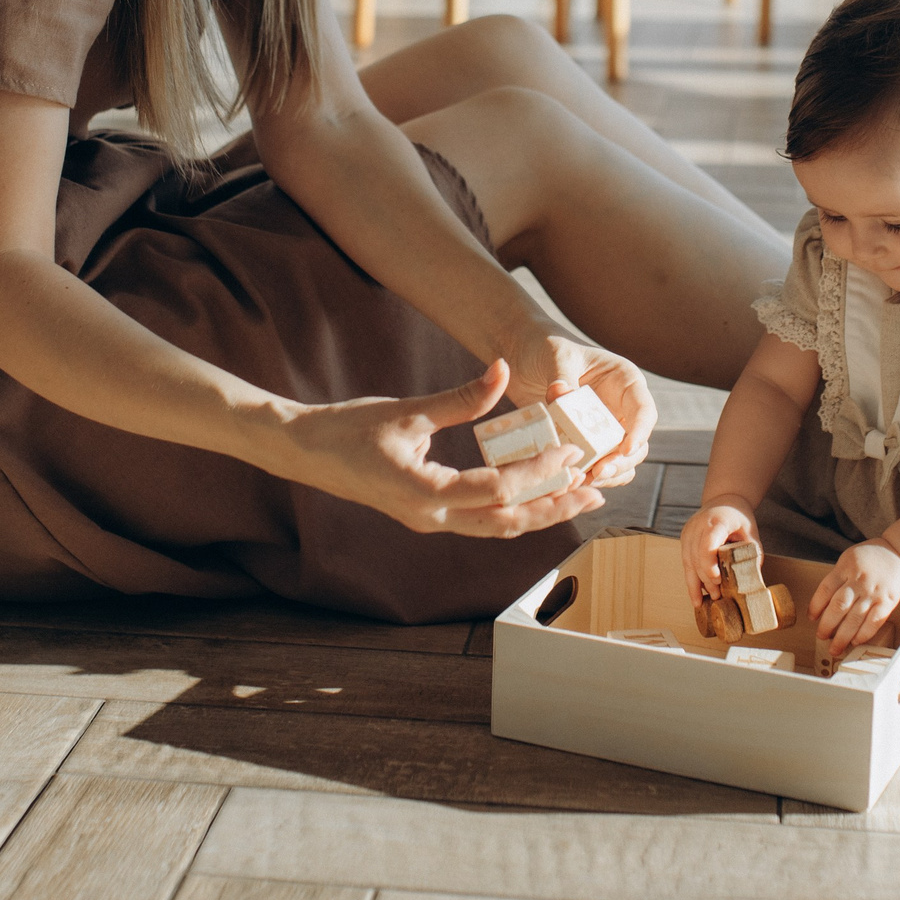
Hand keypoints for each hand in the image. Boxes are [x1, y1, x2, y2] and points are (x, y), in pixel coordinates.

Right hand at [281, 360, 605, 537]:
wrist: (304, 453)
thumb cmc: (347, 430)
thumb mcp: (407, 410)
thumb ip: (461, 398)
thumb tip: (503, 371)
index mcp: (422, 494)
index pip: (496, 491)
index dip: (538, 474)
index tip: (569, 453)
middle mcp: (430, 518)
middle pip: (506, 523)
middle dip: (554, 507)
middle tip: (595, 489)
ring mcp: (429, 521)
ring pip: (497, 528)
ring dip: (540, 513)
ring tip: (579, 497)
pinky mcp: (428, 515)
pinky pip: (481, 520)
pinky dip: (514, 509)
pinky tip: (538, 494)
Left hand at [499, 328, 653, 489]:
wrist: (523, 358)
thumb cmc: (547, 348)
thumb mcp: (557, 356)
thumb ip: (562, 375)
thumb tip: (562, 395)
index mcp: (625, 382)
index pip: (644, 411)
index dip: (640, 431)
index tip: (625, 448)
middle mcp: (620, 409)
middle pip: (636, 444)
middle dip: (621, 462)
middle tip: (599, 471)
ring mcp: (604, 430)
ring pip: (620, 463)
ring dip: (606, 476)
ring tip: (582, 480)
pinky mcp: (585, 445)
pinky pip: (596, 468)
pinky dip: (587, 478)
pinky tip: (570, 482)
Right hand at [678, 499, 758, 607]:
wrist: (724, 499)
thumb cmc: (739, 517)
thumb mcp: (751, 531)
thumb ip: (753, 552)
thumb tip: (752, 576)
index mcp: (717, 521)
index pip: (708, 543)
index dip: (709, 563)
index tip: (716, 580)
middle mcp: (698, 525)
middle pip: (697, 556)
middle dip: (706, 579)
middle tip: (718, 596)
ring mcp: (689, 531)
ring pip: (688, 561)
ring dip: (696, 583)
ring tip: (704, 601)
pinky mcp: (684, 538)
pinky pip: (685, 561)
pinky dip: (690, 579)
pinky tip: (695, 596)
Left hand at [810, 539, 899, 657]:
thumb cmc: (872, 556)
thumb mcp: (849, 558)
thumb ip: (838, 577)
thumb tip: (824, 603)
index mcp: (846, 568)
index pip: (826, 589)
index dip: (816, 606)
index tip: (811, 617)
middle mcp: (859, 581)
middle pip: (839, 606)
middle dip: (827, 625)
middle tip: (821, 636)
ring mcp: (874, 592)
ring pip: (855, 618)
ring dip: (843, 636)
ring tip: (835, 647)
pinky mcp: (888, 602)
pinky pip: (874, 622)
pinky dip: (863, 634)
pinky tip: (855, 641)